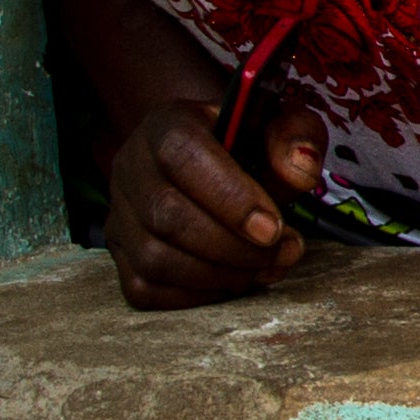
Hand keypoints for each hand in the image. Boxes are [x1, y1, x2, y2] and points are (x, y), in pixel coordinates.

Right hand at [104, 96, 323, 308]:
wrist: (212, 157)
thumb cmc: (245, 143)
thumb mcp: (277, 125)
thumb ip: (294, 137)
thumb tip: (300, 171)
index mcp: (166, 125)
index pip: (182, 156)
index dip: (229, 197)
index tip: (272, 229)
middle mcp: (131, 167)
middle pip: (167, 217)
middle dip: (234, 247)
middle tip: (283, 252)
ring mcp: (120, 213)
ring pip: (155, 260)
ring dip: (220, 275)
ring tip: (266, 267)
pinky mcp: (121, 254)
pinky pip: (146, 289)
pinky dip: (197, 295)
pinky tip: (235, 279)